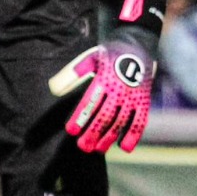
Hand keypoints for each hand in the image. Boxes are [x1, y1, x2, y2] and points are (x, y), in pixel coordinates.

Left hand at [48, 27, 156, 153]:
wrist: (137, 45)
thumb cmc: (107, 56)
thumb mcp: (88, 59)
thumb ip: (70, 74)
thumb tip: (52, 89)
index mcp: (104, 79)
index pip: (90, 101)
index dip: (80, 117)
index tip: (71, 130)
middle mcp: (119, 89)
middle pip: (104, 115)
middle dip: (93, 132)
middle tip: (82, 146)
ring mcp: (133, 97)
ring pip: (120, 121)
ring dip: (109, 137)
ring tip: (97, 149)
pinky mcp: (144, 102)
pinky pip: (140, 121)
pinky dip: (134, 135)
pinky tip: (124, 147)